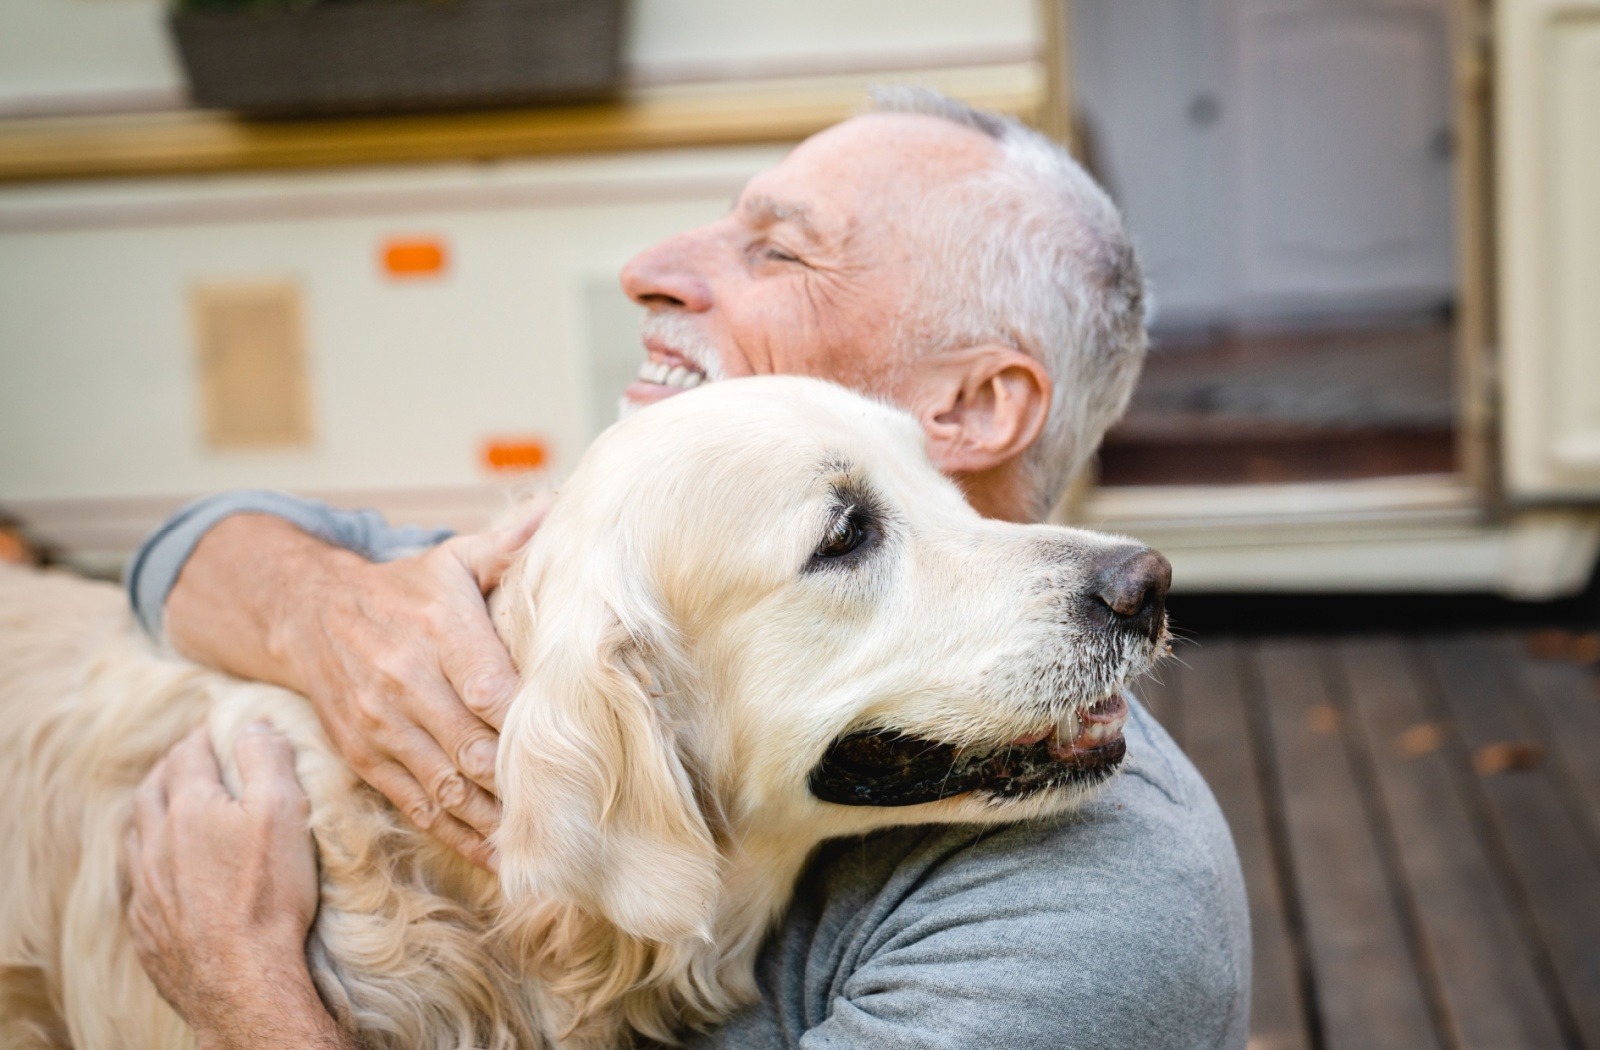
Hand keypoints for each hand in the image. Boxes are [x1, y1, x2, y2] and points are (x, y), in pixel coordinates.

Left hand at [124, 725, 350, 1049]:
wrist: (242, 980)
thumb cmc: (269, 894)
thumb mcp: (283, 812)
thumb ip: (266, 760)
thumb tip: (252, 724)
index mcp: (189, 809)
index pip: (189, 755)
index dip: (204, 736)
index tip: (218, 729)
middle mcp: (156, 843)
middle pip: (152, 790)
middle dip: (171, 767)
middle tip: (189, 759)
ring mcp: (145, 887)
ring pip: (137, 834)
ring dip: (152, 811)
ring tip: (169, 806)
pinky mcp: (147, 925)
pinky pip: (136, 880)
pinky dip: (147, 859)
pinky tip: (161, 868)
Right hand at [269, 516, 540, 868]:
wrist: (308, 614)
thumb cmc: (405, 588)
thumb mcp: (455, 556)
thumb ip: (512, 543)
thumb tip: (566, 507)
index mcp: (439, 626)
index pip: (489, 686)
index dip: (527, 723)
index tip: (573, 749)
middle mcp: (406, 679)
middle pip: (471, 746)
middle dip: (520, 785)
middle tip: (575, 815)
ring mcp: (383, 725)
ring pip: (446, 786)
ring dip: (495, 822)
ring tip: (545, 850)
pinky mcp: (367, 758)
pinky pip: (417, 806)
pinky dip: (458, 837)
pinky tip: (498, 858)